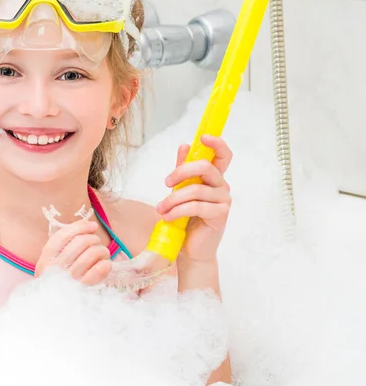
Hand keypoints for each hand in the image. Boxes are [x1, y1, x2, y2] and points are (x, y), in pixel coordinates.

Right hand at [35, 220, 111, 285]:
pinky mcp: (82, 290)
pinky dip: (105, 264)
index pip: (64, 235)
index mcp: (46, 258)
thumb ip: (64, 244)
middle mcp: (55, 269)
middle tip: (96, 244)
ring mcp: (69, 280)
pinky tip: (105, 264)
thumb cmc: (57, 279)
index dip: (81, 227)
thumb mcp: (53, 261)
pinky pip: (99, 270)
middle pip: (81, 242)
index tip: (92, 226)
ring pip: (92, 253)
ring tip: (102, 254)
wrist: (53, 308)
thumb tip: (88, 226)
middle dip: (93, 239)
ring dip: (102, 250)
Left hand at [155, 134, 232, 263]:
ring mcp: (223, 201)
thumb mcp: (181, 191)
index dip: (217, 143)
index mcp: (214, 177)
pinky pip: (196, 206)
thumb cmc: (187, 219)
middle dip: (182, 172)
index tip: (203, 136)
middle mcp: (222, 186)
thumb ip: (184, 170)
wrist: (191, 249)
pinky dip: (177, 211)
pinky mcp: (220, 215)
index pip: (223, 155)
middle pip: (206, 167)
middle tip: (166, 182)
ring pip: (196, 190)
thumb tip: (185, 145)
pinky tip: (167, 217)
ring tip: (161, 208)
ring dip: (173, 199)